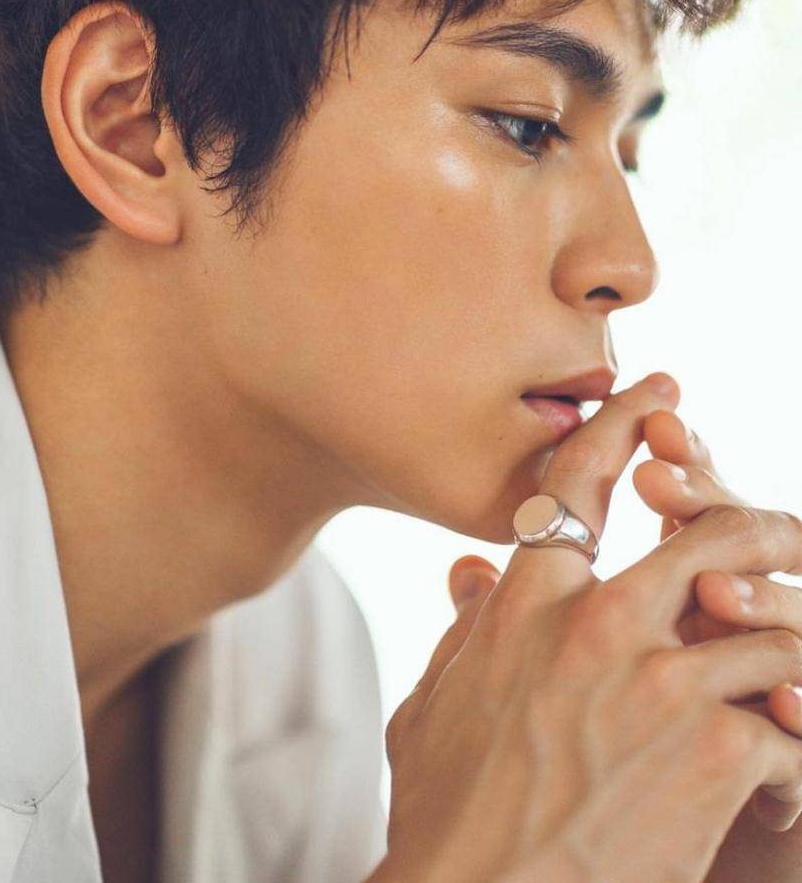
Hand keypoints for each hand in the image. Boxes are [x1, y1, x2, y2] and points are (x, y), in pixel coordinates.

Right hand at [382, 373, 801, 882]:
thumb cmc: (448, 810)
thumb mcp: (436, 704)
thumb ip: (464, 629)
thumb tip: (467, 573)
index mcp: (528, 601)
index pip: (583, 479)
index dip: (627, 421)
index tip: (663, 391)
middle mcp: (598, 623)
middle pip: (711, 532)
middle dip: (761, 519)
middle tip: (785, 525)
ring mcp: (662, 683)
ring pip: (771, 617)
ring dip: (794, 633)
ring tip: (798, 654)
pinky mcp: (717, 751)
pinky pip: (791, 718)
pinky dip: (796, 736)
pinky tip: (785, 762)